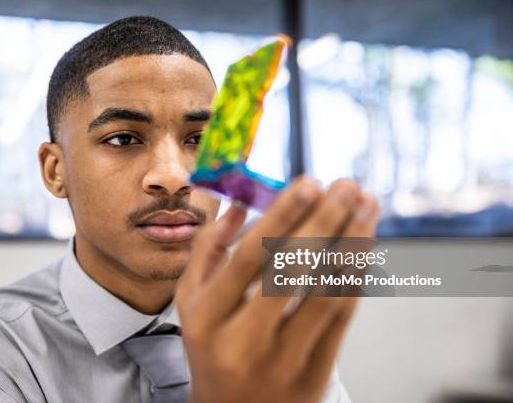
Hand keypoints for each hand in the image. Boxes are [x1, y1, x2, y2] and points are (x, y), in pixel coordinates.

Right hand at [176, 177, 379, 402]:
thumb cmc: (211, 348)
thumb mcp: (191, 303)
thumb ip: (208, 251)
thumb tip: (239, 206)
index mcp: (206, 317)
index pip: (250, 257)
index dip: (283, 216)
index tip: (309, 182)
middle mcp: (243, 341)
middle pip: (292, 271)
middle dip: (326, 221)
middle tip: (348, 186)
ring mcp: (282, 362)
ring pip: (327, 294)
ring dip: (352, 245)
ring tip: (367, 208)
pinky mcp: (314, 376)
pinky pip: (341, 320)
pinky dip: (355, 279)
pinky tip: (364, 249)